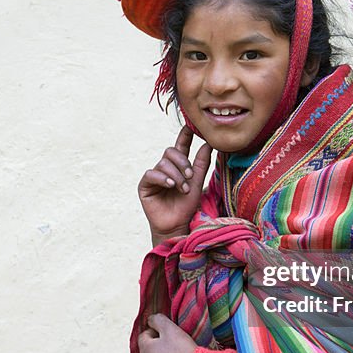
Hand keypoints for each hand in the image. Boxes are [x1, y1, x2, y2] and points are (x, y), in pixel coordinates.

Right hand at [138, 126, 211, 244]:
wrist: (177, 225)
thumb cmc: (187, 206)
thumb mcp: (198, 183)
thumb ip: (201, 164)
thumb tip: (208, 144)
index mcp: (178, 166)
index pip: (181, 146)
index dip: (184, 136)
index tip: (190, 127)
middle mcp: (165, 169)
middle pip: (170, 152)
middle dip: (182, 162)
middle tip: (190, 176)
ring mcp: (154, 176)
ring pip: (163, 163)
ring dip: (176, 176)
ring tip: (183, 189)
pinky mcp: (144, 185)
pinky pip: (151, 174)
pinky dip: (163, 178)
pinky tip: (170, 185)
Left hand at [138, 314, 196, 352]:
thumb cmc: (183, 350)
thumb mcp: (171, 328)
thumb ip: (157, 320)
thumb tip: (150, 320)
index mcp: (146, 350)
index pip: (144, 335)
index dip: (157, 331)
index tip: (170, 333)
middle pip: (150, 350)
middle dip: (159, 345)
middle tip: (176, 344)